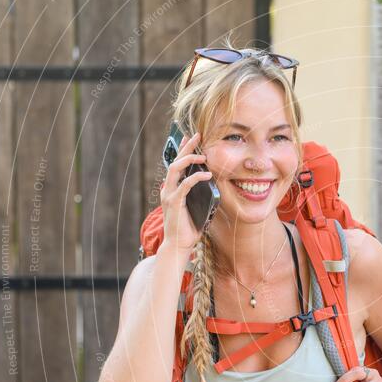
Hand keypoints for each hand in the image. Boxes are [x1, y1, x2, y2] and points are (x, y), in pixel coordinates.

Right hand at [160, 132, 212, 251]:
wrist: (179, 245)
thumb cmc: (188, 228)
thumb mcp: (197, 207)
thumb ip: (200, 195)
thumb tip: (214, 183)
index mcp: (173, 189)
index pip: (176, 164)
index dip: (182, 149)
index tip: (190, 137)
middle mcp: (168, 189)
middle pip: (175, 161)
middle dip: (186, 147)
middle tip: (197, 135)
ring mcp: (169, 195)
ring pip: (176, 169)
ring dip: (189, 159)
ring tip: (203, 156)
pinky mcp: (174, 202)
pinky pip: (184, 185)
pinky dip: (196, 178)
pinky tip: (207, 175)